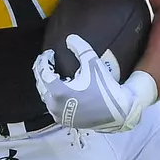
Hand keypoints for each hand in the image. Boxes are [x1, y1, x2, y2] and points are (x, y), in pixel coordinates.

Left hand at [33, 36, 158, 133]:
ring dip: (47, 83)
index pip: (43, 72)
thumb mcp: (93, 63)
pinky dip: (53, 95)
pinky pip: (53, 106)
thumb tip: (69, 38)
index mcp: (59, 92)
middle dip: (42, 71)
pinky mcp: (64, 121)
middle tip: (47, 60)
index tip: (50, 53)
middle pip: (41, 84)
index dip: (44, 60)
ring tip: (53, 73)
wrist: (118, 111)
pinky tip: (61, 87)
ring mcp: (59, 115)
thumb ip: (80, 47)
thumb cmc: (105, 86)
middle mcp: (55, 106)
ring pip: (45, 96)